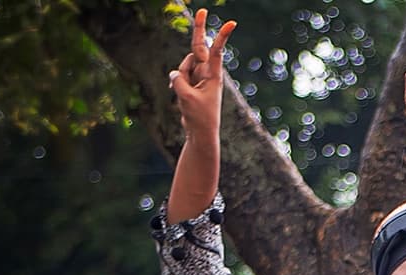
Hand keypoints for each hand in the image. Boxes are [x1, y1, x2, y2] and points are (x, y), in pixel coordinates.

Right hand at [169, 9, 235, 138]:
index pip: (216, 51)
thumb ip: (179, 81)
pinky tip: (182, 98)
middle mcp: (207, 73)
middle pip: (198, 48)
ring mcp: (198, 77)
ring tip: (187, 96)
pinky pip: (179, 77)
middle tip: (202, 10)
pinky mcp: (191, 83)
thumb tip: (174, 74)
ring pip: (183, 66)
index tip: (231, 23)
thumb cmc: (199, 116)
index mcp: (213, 76)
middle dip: (199, 29)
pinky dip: (177, 84)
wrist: (200, 132)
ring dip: (181, 79)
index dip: (222, 36)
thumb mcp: (186, 97)